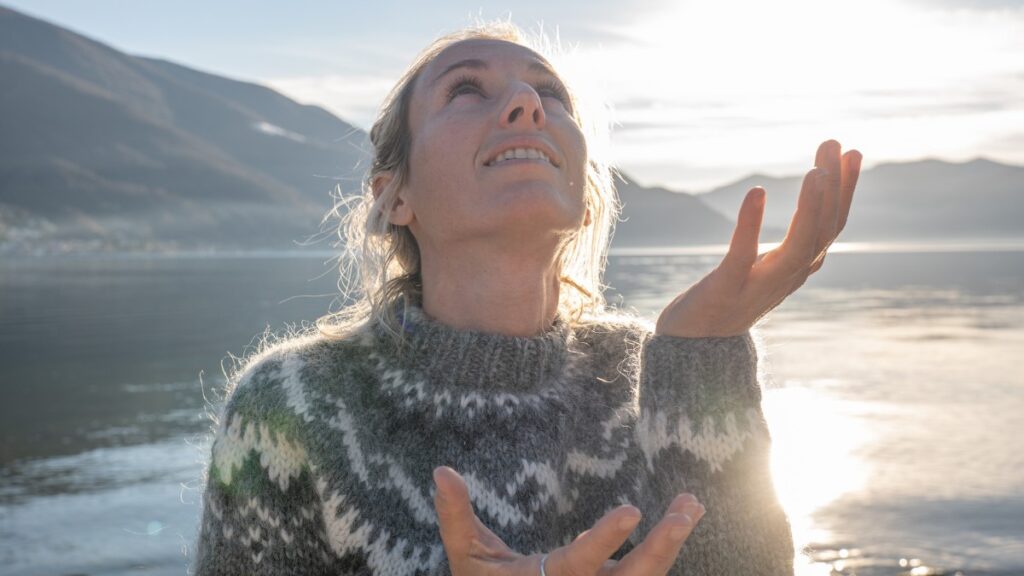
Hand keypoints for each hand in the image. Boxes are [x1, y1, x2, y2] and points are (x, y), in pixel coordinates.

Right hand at [433, 466, 705, 575]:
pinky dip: (664, 554)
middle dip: (661, 546)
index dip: (606, 539)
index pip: (582, 562)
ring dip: (670, 543)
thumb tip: (442, 471)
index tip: (632, 509)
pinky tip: (683, 521)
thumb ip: (458, 517)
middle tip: (685, 513)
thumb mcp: (468, 558)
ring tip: (690, 506)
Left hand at [655, 139, 862, 336]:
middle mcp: (788, 277)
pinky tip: (757, 191)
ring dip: (811, 206)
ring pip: (799, 245)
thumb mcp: (771, 268)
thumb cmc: (731, 299)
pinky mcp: (726, 288)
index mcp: (799, 269)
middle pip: (823, 230)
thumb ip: (796, 242)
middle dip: (833, 186)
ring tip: (815, 170)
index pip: (833, 226)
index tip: (851, 152)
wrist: (695, 348)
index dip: (846, 190)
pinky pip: (743, 254)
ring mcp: (759, 285)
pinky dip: (752, 223)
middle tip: (832, 143)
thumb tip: (817, 206)